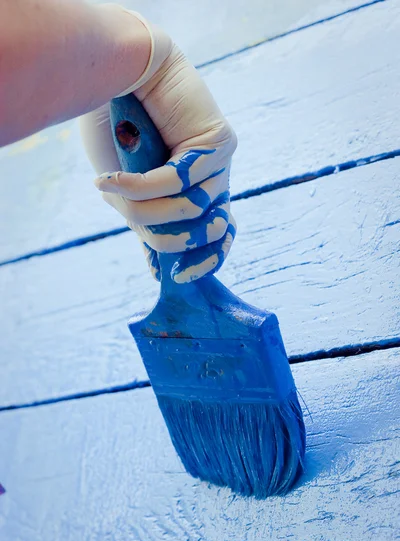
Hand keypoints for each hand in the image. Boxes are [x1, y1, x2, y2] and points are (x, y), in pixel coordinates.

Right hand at [80, 10, 236, 282]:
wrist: (123, 74)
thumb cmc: (120, 130)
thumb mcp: (128, 190)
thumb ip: (146, 223)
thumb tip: (159, 272)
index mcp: (199, 197)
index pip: (222, 241)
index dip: (207, 263)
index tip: (179, 278)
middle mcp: (216, 184)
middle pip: (204, 231)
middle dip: (164, 231)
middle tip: (134, 216)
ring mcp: (222, 164)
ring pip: (190, 208)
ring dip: (144, 205)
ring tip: (112, 188)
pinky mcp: (220, 142)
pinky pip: (177, 179)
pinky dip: (138, 185)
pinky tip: (110, 181)